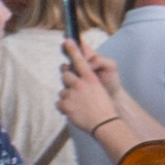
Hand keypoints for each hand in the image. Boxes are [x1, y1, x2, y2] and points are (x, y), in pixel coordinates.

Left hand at [56, 42, 164, 157]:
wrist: (104, 124)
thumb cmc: (105, 108)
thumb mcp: (100, 91)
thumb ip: (87, 84)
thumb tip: (74, 82)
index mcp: (91, 79)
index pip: (80, 61)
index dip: (73, 50)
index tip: (67, 40)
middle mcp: (80, 84)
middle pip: (65, 75)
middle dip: (67, 80)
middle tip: (74, 88)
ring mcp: (71, 94)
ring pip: (62, 92)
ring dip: (68, 98)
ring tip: (79, 106)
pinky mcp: (65, 105)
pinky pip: (59, 104)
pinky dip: (65, 108)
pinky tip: (74, 112)